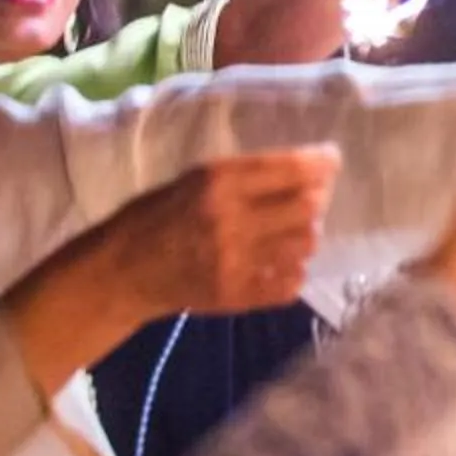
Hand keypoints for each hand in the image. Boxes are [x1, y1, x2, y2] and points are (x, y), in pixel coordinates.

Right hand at [84, 151, 340, 315]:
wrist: (123, 271)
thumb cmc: (156, 215)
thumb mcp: (194, 179)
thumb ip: (243, 175)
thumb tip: (300, 169)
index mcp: (217, 182)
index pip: (288, 168)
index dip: (319, 162)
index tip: (331, 159)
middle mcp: (232, 221)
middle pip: (306, 208)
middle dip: (315, 199)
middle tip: (310, 198)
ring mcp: (236, 262)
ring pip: (304, 245)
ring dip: (306, 235)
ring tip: (291, 230)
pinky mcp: (237, 296)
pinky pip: (290, 283)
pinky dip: (294, 270)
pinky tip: (280, 262)